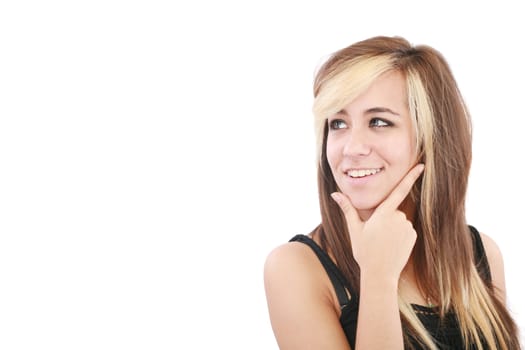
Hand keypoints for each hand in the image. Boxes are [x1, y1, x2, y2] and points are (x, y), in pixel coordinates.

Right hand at [331, 164, 424, 279]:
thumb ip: (347, 209)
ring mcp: (407, 227)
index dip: (411, 177)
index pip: (399, 190)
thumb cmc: (364, 252)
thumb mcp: (354, 229)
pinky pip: (406, 230)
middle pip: (392, 210)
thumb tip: (335, 194)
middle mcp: (398, 217)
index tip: (422, 166)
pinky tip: (392, 247)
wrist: (380, 274)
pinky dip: (400, 236)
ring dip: (392, 228)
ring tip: (383, 244)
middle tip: (375, 237)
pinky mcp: (413, 236)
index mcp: (383, 213)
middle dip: (385, 219)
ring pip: (399, 221)